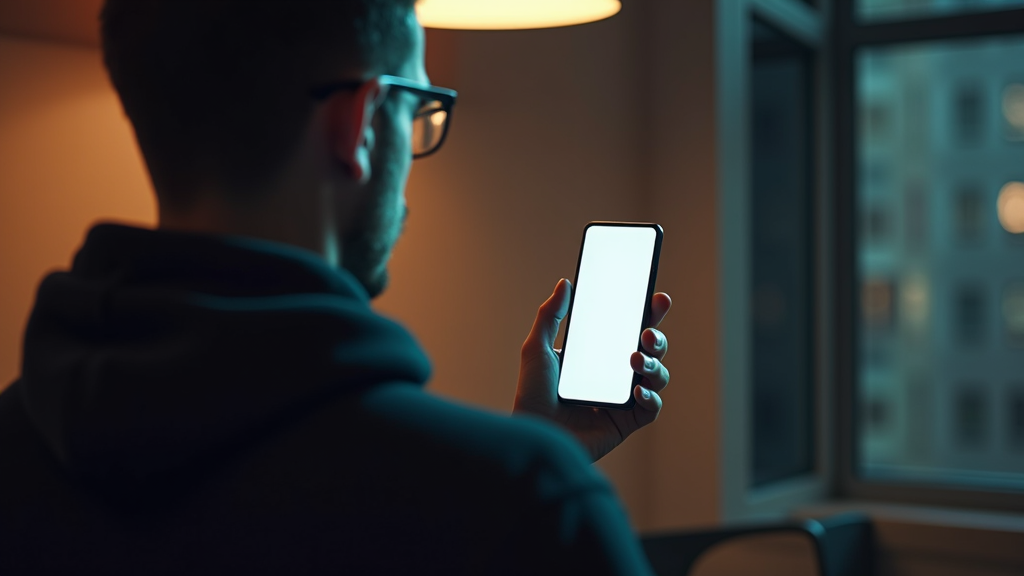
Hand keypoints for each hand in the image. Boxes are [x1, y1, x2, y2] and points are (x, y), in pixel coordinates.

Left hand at [513, 278, 671, 461]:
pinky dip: (651, 397)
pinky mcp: (626, 422)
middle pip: (650, 350)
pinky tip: (637, 390)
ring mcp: (623, 398)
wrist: (533, 433)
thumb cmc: (532, 395)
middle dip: (656, 338)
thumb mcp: (537, 348)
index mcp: (600, 354)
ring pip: (657, 376)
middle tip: (646, 333)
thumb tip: (565, 283)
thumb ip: (550, 315)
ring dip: (653, 364)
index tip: (657, 298)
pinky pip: (651, 408)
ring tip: (635, 359)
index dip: (649, 313)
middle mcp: (616, 374)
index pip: (630, 329)